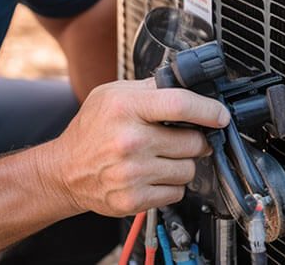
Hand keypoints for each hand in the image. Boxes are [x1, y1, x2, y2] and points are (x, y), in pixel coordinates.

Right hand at [38, 78, 230, 216]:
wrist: (64, 171)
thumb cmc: (91, 130)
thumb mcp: (111, 95)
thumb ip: (149, 89)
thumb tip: (189, 86)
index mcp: (125, 108)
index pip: (181, 105)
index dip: (208, 110)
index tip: (220, 115)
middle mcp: (129, 141)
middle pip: (193, 142)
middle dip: (194, 140)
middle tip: (179, 138)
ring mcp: (132, 174)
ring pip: (188, 170)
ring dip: (181, 164)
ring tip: (159, 158)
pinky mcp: (133, 199)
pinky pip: (176, 192)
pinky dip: (170, 185)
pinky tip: (152, 175)